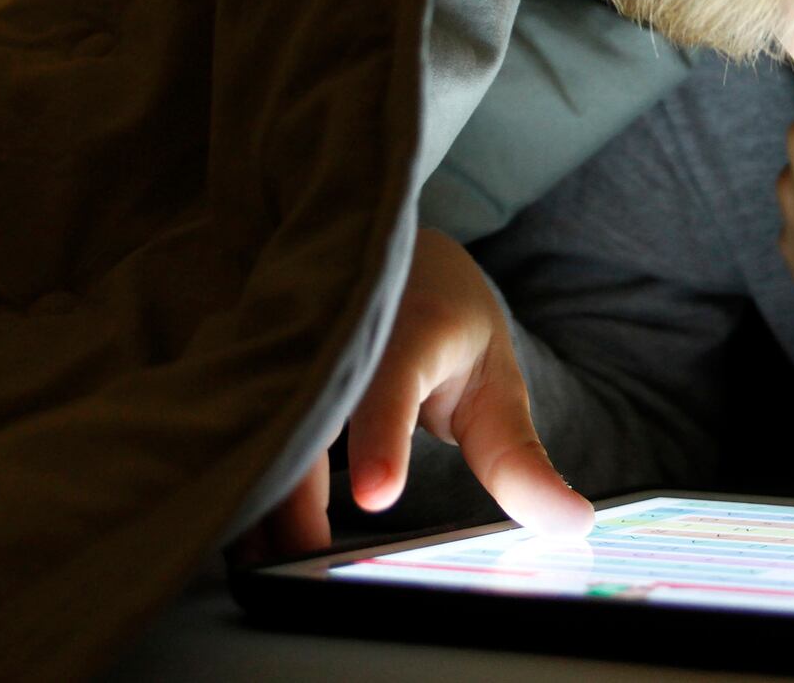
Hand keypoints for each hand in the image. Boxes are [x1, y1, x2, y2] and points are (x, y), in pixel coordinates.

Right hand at [233, 227, 592, 559]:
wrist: (386, 238)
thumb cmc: (443, 320)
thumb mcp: (492, 383)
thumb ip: (518, 459)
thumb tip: (572, 525)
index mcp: (410, 324)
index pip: (393, 383)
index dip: (383, 438)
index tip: (379, 494)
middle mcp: (339, 321)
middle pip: (307, 415)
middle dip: (297, 494)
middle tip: (307, 555)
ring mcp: (282, 328)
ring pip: (252, 413)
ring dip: (252, 488)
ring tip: (263, 549)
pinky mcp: (240, 346)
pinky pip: (222, 411)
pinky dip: (226, 466)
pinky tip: (233, 513)